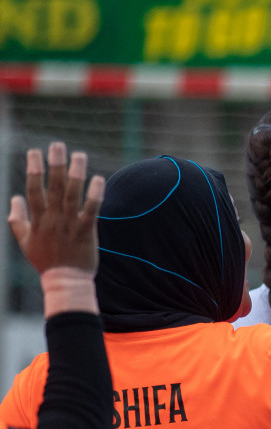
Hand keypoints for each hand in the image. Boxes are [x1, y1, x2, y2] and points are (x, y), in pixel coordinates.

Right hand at [9, 142, 105, 273]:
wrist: (65, 282)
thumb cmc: (45, 261)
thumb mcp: (24, 240)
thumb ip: (17, 219)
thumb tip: (14, 198)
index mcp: (37, 220)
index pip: (33, 189)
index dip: (34, 170)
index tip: (35, 151)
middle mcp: (52, 219)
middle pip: (52, 187)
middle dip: (54, 165)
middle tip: (58, 145)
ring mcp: (69, 225)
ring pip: (71, 195)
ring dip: (75, 173)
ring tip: (80, 155)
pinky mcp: (86, 232)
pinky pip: (90, 210)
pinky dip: (94, 195)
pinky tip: (98, 179)